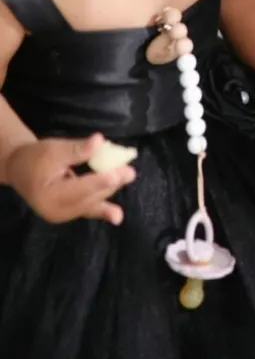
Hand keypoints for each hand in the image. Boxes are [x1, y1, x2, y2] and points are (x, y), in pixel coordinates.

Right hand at [5, 134, 135, 225]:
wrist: (20, 169)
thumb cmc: (35, 157)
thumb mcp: (54, 149)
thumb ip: (78, 149)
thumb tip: (99, 141)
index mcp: (50, 195)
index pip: (81, 188)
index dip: (102, 181)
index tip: (121, 173)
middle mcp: (57, 210)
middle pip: (91, 195)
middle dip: (111, 182)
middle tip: (130, 170)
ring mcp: (63, 214)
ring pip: (94, 200)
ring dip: (110, 187)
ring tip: (128, 174)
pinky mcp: (70, 212)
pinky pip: (89, 210)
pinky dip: (104, 210)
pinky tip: (117, 217)